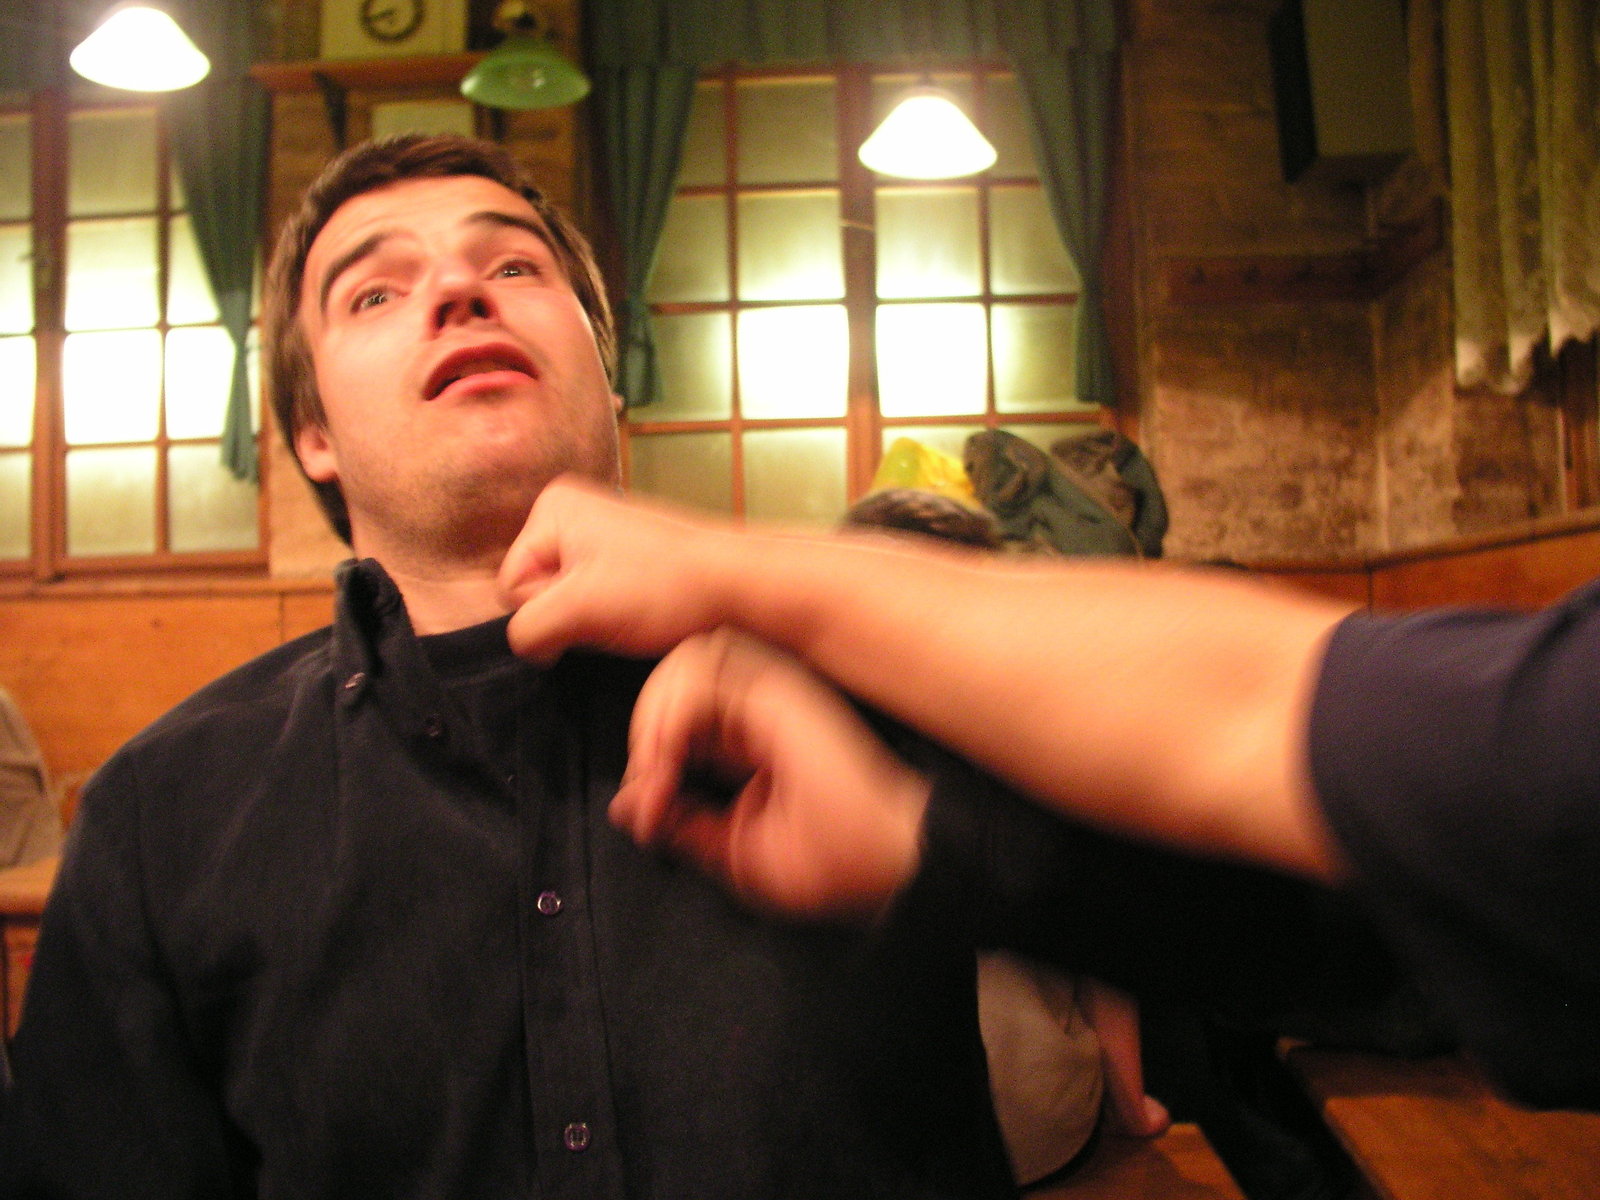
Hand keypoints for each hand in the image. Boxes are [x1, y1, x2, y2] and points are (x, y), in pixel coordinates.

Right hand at [499, 476, 734, 663]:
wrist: (736, 585)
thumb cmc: (663, 586)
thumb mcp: (578, 609)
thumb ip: (528, 628)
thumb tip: (527, 643)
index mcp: (553, 508)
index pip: (512, 584)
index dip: (547, 612)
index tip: (593, 607)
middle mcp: (572, 513)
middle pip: (536, 591)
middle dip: (569, 615)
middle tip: (613, 612)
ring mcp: (601, 535)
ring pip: (567, 601)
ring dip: (593, 619)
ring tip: (631, 612)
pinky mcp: (625, 559)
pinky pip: (595, 600)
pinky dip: (612, 615)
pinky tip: (640, 613)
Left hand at [611, 629, 929, 920]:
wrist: (886, 869)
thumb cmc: (832, 863)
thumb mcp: (734, 847)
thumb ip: (683, 820)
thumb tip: (628, 805)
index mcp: (752, 736)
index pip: (680, 710)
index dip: (649, 749)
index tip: (646, 807)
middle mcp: (762, 707)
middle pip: (677, 677)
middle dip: (643, 726)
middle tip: (645, 782)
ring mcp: (773, 696)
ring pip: (687, 661)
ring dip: (654, 713)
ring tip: (655, 766)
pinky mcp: (780, 697)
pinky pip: (704, 674)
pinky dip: (672, 713)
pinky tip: (671, 757)